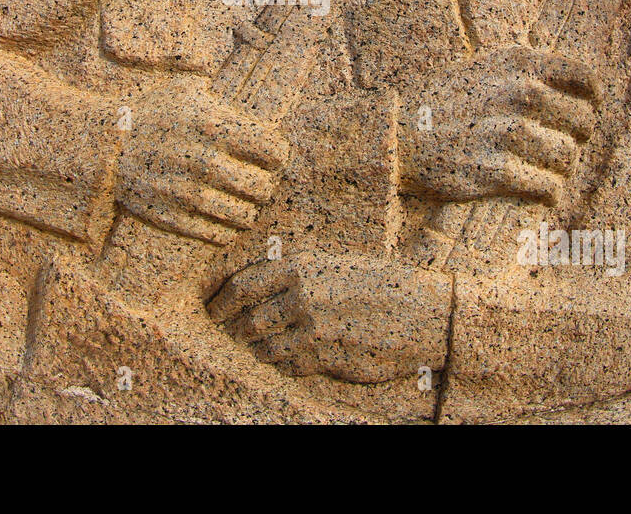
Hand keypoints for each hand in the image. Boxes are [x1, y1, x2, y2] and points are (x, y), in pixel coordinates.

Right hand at [115, 81, 288, 246]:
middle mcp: (203, 161)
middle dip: (266, 185)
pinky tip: (226, 221)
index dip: (278, 155)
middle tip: (260, 182)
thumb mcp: (187, 89)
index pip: (272, 150)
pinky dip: (227, 231)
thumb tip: (256, 94)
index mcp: (212, 126)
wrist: (104, 145)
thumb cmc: (151, 112)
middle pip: (261, 187)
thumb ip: (223, 96)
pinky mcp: (171, 216)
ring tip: (246, 204)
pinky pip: (216, 234)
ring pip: (242, 215)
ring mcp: (187, 193)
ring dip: (249, 211)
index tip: (273, 156)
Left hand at [207, 251, 450, 383]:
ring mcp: (312, 329)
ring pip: (264, 347)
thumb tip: (258, 285)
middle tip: (232, 330)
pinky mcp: (325, 357)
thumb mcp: (334, 264)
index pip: (240, 283)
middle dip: (235, 328)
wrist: (422, 310)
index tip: (208, 305)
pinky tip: (291, 356)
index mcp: (300, 267)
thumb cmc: (379, 283)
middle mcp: (300, 296)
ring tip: (263, 344)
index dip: (218, 298)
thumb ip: (296, 275)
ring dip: (259, 349)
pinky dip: (283, 363)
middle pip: (246, 319)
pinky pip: (288, 366)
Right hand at [399, 45, 599, 203]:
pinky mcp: (495, 170)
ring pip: (567, 158)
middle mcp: (518, 93)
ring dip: (561, 169)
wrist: (395, 133)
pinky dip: (549, 193)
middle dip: (575, 138)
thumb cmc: (443, 103)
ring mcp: (507, 132)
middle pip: (581, 122)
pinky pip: (547, 187)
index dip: (592, 100)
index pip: (584, 78)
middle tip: (559, 147)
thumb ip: (525, 73)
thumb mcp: (482, 68)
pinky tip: (541, 193)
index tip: (586, 113)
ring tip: (547, 172)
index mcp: (518, 63)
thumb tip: (576, 92)